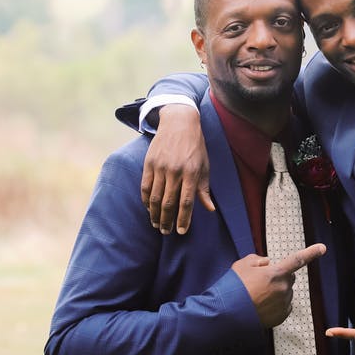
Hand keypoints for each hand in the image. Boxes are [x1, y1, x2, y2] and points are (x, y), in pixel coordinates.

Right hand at [142, 104, 213, 234]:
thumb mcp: (204, 166)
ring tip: (156, 224)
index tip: (181, 231)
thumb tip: (209, 209)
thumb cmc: (195, 147)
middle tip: (166, 231)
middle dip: (167, 220)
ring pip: (154, 197)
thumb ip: (204, 189)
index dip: (183, 219)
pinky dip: (145, 200)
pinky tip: (148, 208)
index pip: (186, 202)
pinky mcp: (149, 163)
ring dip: (154, 214)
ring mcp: (160, 167)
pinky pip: (145, 186)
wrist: (179, 123)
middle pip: (168, 203)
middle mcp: (175, 171)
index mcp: (191, 173)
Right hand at [232, 244, 325, 327]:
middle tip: (261, 282)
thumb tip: (266, 263)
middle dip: (280, 277)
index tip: (322, 248)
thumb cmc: (234, 288)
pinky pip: (284, 306)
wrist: (228, 315)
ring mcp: (283, 303)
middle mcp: (284, 288)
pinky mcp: (281, 316)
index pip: (297, 259)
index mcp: (276, 273)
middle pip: (289, 277)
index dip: (311, 252)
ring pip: (286, 292)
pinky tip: (262, 306)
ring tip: (257, 296)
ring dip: (276, 291)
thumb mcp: (242, 265)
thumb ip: (257, 259)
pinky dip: (276, 304)